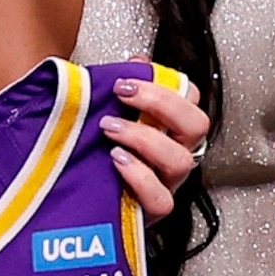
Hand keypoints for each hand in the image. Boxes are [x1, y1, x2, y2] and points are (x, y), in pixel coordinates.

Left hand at [100, 72, 208, 220]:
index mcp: (169, 131)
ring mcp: (166, 185)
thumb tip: (137, 63)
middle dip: (161, 103)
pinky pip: (161, 199)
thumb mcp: (106, 115)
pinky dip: (139, 176)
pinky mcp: (151, 213)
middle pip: (196, 125)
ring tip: (111, 128)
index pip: (191, 100)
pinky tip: (116, 161)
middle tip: (124, 94)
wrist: (78, 207)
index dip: (168, 85)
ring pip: (180, 160)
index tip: (131, 76)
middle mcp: (173, 157)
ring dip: (145, 138)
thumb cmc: (95, 158)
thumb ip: (123, 88)